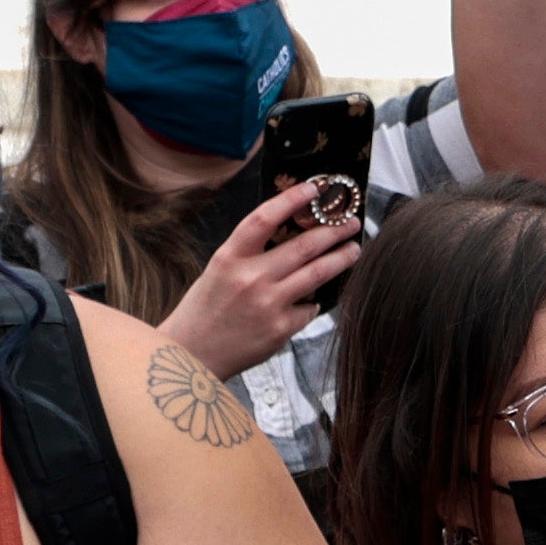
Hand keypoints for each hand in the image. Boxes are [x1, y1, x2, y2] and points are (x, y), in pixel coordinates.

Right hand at [151, 173, 363, 376]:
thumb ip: (251, 252)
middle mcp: (250, 278)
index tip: (315, 188)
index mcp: (230, 257)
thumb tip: (292, 231)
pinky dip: (313, 302)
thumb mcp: (219, 270)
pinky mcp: (280, 330)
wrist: (191, 356)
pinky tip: (313, 300)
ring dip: (342, 258)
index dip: (293, 199)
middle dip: (335, 230)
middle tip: (351, 223)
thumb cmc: (205, 310)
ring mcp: (268, 305)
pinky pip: (309, 308)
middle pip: (304, 245)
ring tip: (353, 250)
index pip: (265, 217)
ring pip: (318, 274)